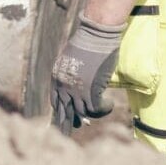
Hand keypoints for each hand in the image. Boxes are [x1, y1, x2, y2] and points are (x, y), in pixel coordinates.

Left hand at [51, 16, 123, 132]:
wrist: (96, 35)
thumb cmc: (86, 43)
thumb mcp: (71, 59)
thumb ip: (70, 75)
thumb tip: (76, 89)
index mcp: (56, 77)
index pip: (56, 102)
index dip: (62, 113)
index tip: (66, 121)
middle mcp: (63, 86)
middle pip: (65, 112)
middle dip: (70, 123)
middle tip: (76, 129)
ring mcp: (76, 89)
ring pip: (82, 113)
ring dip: (92, 114)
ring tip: (101, 109)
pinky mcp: (90, 90)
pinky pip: (96, 109)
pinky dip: (104, 109)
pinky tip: (109, 104)